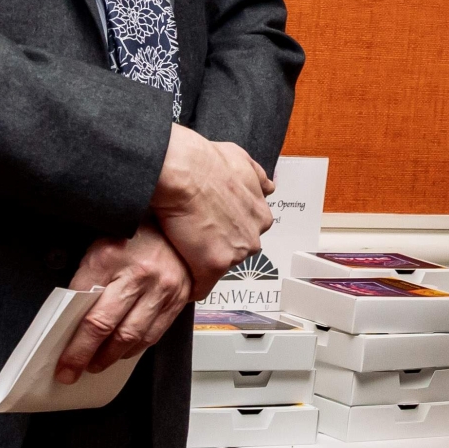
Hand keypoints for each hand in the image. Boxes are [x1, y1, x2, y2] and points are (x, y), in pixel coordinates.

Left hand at [56, 223, 194, 382]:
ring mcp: (162, 288)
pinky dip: (135, 348)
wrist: (176, 222)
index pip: (85, 309)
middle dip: (85, 356)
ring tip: (96, 364)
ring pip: (132, 336)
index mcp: (110, 258)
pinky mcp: (178, 298)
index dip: (72, 342)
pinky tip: (122, 351)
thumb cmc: (131, 236)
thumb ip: (85, 283)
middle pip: (107, 327)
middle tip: (72, 371)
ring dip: (110, 357)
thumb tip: (68, 320)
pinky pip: (154, 333)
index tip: (62, 361)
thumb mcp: (97, 250)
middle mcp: (139, 274)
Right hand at [151, 124, 272, 290]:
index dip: (224, 231)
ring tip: (181, 249)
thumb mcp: (241, 161)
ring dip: (201, 261)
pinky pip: (202, 286)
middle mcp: (253, 236)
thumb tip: (267, 187)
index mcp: (261, 215)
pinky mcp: (213, 265)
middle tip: (193, 236)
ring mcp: (235, 253)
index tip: (211, 228)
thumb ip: (256, 178)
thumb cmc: (205, 161)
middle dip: (215, 247)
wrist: (183, 170)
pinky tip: (183, 279)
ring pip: (218, 266)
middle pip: (234, 252)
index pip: (245, 234)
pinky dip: (192, 283)